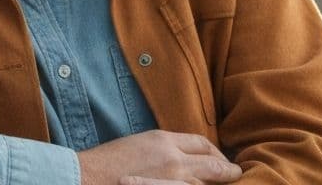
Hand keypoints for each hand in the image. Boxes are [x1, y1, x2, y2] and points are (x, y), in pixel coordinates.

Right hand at [76, 130, 241, 184]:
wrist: (86, 177)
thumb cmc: (107, 162)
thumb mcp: (138, 143)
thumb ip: (163, 148)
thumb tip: (182, 156)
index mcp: (164, 140)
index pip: (202, 143)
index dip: (215, 152)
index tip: (220, 160)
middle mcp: (173, 159)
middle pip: (213, 164)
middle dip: (228, 171)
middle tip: (235, 175)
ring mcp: (171, 181)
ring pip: (206, 184)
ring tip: (228, 184)